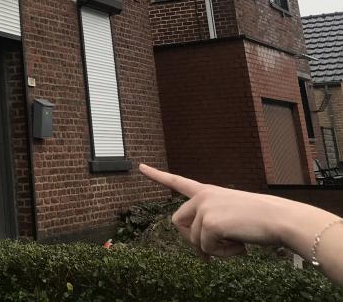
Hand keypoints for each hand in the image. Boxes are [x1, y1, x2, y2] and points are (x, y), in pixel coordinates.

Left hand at [139, 164, 287, 257]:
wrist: (279, 219)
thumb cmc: (261, 219)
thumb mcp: (230, 215)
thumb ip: (210, 222)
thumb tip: (198, 246)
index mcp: (207, 191)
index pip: (178, 181)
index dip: (157, 175)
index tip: (140, 166)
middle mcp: (202, 197)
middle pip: (178, 223)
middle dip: (191, 240)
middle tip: (211, 251)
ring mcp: (204, 208)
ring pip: (194, 240)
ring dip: (214, 250)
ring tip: (237, 243)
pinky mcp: (209, 223)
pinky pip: (206, 248)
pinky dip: (223, 254)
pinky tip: (240, 246)